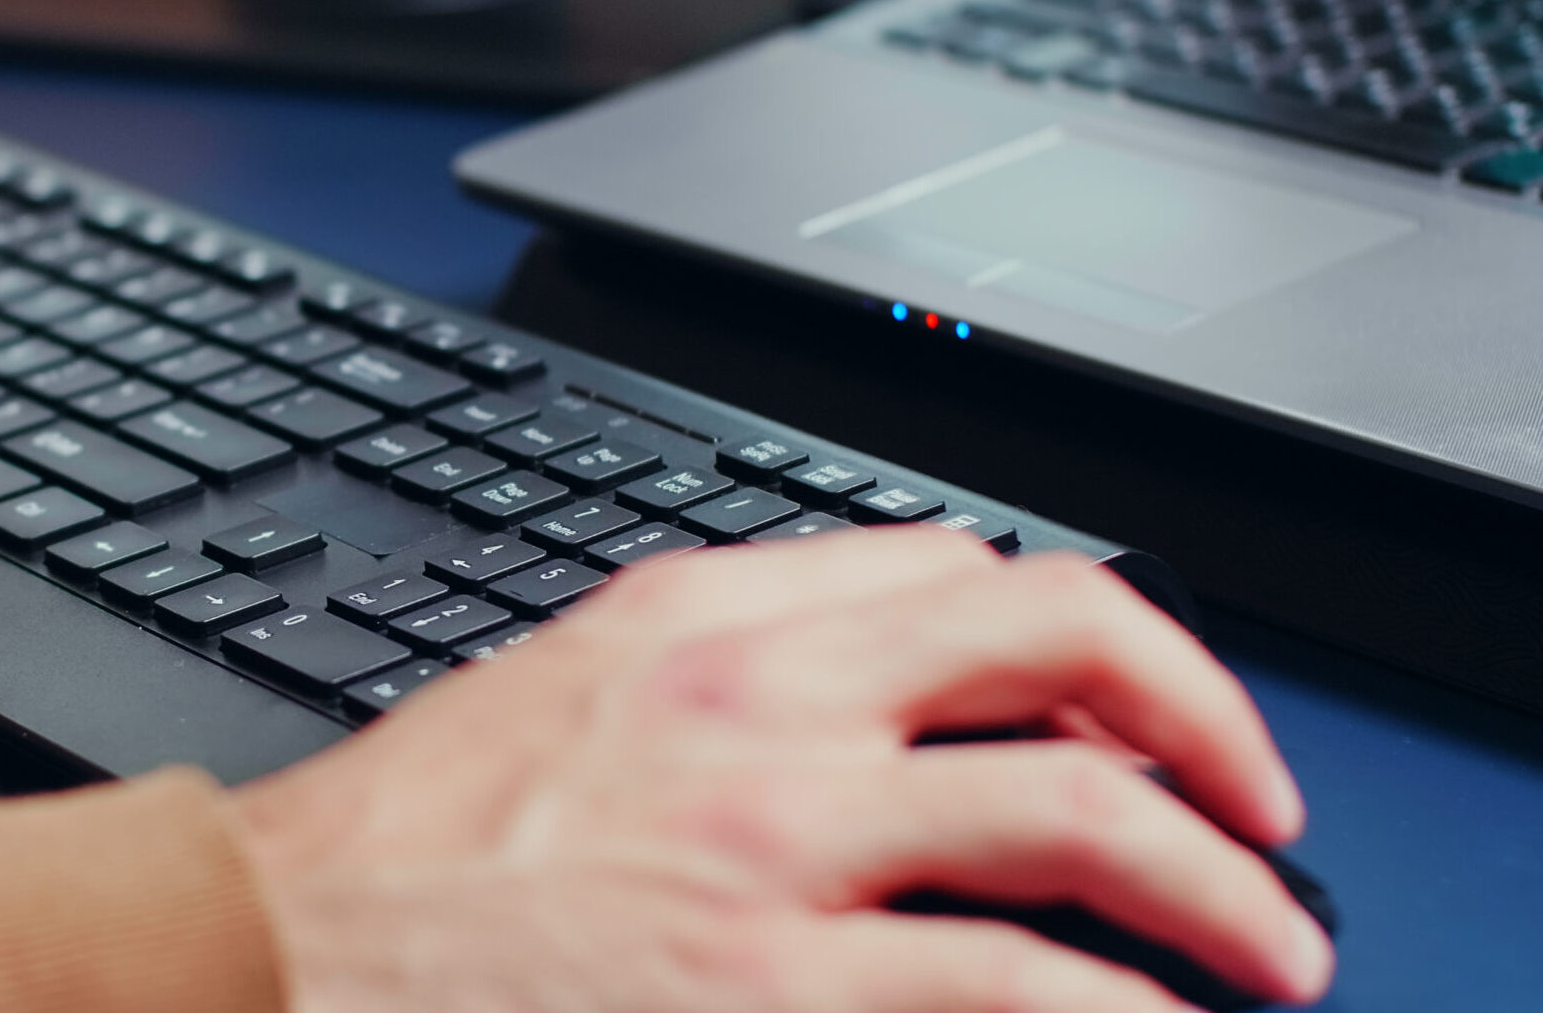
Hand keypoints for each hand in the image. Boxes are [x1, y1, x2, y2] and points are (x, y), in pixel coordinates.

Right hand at [237, 529, 1333, 1011]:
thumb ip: (715, 664)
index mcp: (698, 618)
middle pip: (1060, 642)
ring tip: (1267, 950)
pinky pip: (1015, 989)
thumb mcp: (562, 690)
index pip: (957, 570)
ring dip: (1215, 890)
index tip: (1129, 707)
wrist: (274, 947)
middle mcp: (754, 704)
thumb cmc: (403, 844)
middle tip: (1259, 805)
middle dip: (1205, 719)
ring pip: (1081, 816)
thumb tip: (865, 681)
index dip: (1083, 635)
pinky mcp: (768, 990)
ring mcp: (771, 846)